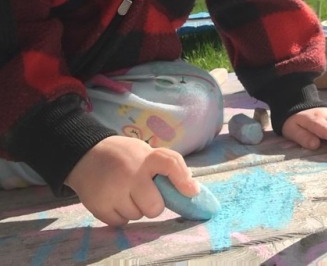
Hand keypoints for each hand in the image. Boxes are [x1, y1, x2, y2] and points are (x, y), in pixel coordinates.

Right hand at [65, 136, 198, 226]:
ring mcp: (113, 191)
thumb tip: (191, 188)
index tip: (192, 191)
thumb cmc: (124, 155)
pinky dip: (121, 215)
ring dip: (136, 208)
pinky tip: (115, 199)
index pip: (170, 164)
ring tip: (126, 192)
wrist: (86, 154)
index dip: (183, 179)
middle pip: (154, 207)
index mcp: (146, 158)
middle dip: (154, 204)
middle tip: (146, 193)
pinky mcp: (99, 206)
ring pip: (138, 216)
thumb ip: (165, 166)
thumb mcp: (145, 152)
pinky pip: (121, 223)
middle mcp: (130, 174)